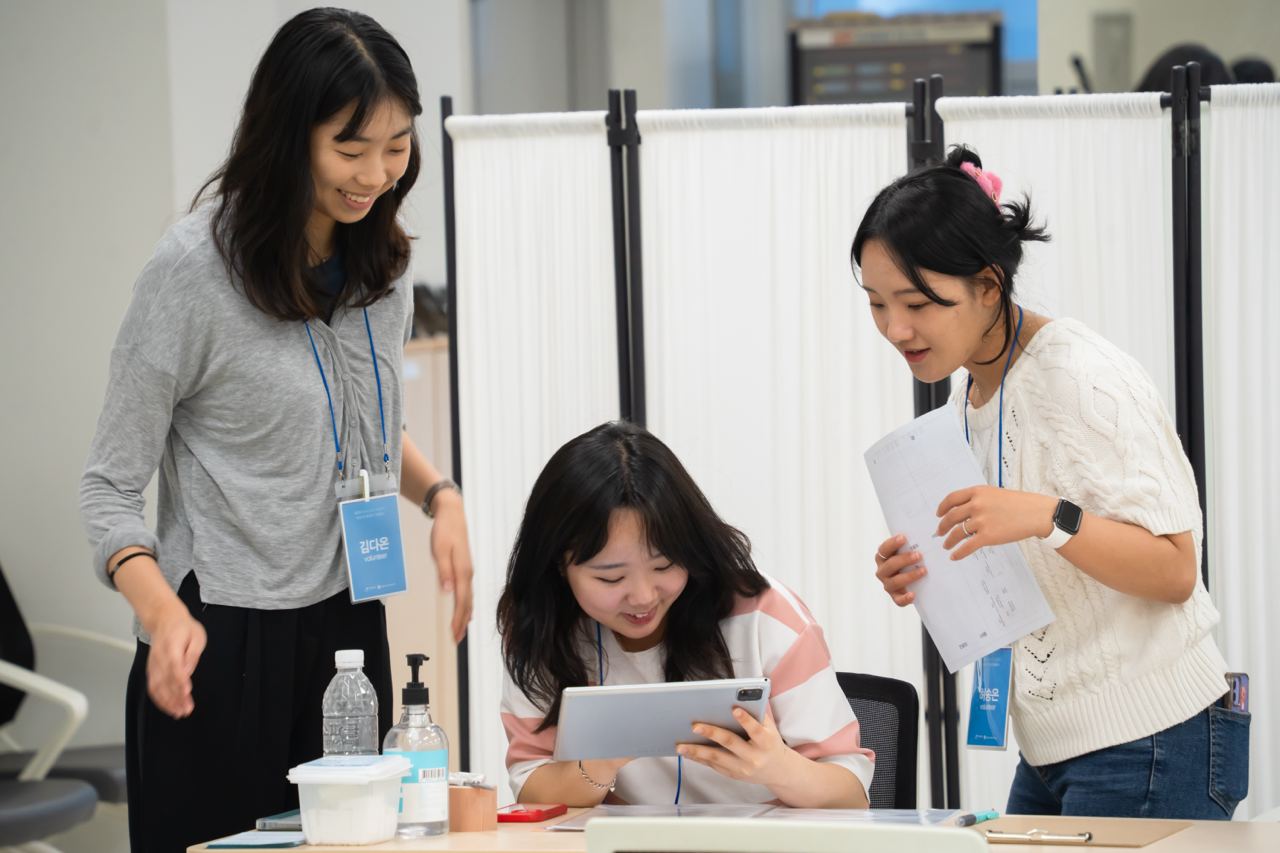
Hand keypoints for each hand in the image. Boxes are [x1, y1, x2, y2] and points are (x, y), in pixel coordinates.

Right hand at [143, 599, 205, 717]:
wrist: (164, 619)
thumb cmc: (182, 627)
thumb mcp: (197, 635)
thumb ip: (193, 654)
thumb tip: (188, 672)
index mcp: (171, 647)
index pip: (175, 668)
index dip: (180, 681)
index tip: (187, 692)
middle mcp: (159, 658)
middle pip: (166, 681)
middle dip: (176, 698)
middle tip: (186, 709)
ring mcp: (153, 665)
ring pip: (157, 687)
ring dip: (167, 702)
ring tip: (179, 712)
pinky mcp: (151, 669)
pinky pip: (153, 686)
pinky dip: (159, 699)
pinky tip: (168, 707)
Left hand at [429, 490, 473, 642]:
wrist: (452, 514)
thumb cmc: (445, 530)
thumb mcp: (439, 550)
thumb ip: (444, 571)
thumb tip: (447, 591)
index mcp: (462, 571)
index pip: (462, 601)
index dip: (458, 619)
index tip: (454, 634)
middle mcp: (467, 574)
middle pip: (467, 604)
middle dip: (462, 623)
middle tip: (456, 639)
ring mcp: (467, 571)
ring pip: (468, 599)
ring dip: (465, 616)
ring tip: (460, 630)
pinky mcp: (465, 568)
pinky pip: (467, 592)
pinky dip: (466, 605)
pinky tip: (466, 611)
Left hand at [676, 708, 796, 789]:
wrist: (778, 771)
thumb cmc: (770, 743)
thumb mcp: (770, 728)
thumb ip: (756, 714)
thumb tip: (739, 697)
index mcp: (766, 742)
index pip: (756, 730)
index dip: (745, 720)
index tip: (734, 709)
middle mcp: (754, 757)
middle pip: (730, 743)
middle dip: (711, 733)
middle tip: (694, 725)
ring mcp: (742, 768)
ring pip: (717, 758)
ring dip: (697, 751)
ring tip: (680, 745)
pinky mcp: (733, 775)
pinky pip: (713, 765)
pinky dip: (699, 758)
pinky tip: (686, 751)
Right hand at [874, 533, 925, 606]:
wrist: (913, 582)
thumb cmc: (909, 562)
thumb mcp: (906, 553)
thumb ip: (909, 546)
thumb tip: (924, 535)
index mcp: (882, 558)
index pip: (883, 550)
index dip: (892, 543)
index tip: (904, 538)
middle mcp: (882, 571)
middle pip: (890, 565)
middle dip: (904, 559)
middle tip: (918, 555)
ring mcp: (888, 585)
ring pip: (894, 582)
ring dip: (909, 576)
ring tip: (923, 570)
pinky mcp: (895, 597)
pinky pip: (898, 600)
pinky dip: (905, 598)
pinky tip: (913, 595)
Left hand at [936, 486, 1055, 560]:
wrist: (1037, 514)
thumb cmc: (1019, 504)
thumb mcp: (995, 494)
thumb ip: (978, 500)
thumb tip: (962, 513)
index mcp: (977, 492)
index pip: (952, 499)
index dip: (942, 507)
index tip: (938, 514)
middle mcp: (976, 505)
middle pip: (951, 517)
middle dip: (943, 526)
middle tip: (939, 532)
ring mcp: (981, 521)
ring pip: (956, 533)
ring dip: (949, 540)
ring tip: (946, 545)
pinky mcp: (988, 536)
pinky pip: (967, 546)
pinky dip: (958, 553)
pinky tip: (954, 556)